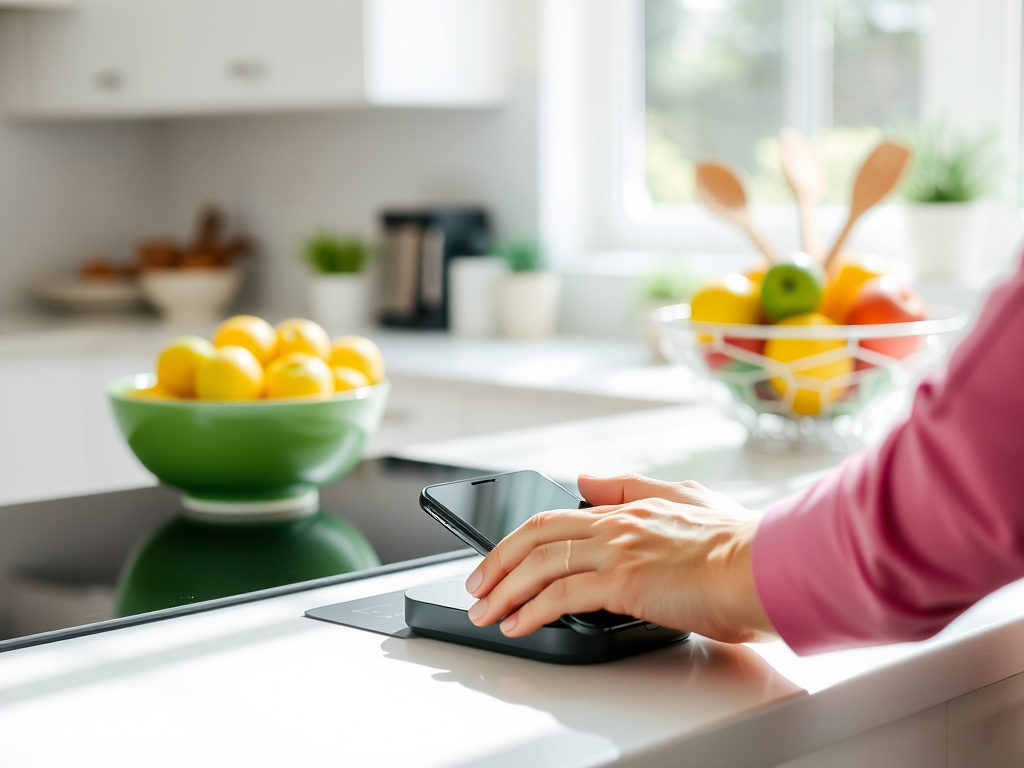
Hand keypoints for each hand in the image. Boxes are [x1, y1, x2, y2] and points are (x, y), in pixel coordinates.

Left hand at [463, 474, 776, 643]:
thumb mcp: (688, 498)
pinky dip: (532, 610)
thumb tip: (586, 479)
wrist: (768, 566)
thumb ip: (635, 486)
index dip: (520, 538)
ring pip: (540, 564)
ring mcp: (618, 550)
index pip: (557, 517)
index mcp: (629, 509)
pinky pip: (561, 595)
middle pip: (536, 535)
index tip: (500, 559)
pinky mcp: (623, 581)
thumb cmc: (741, 547)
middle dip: (497, 562)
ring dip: (504, 590)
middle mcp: (617, 524)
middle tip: (478, 586)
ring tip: (486, 612)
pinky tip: (518, 624)